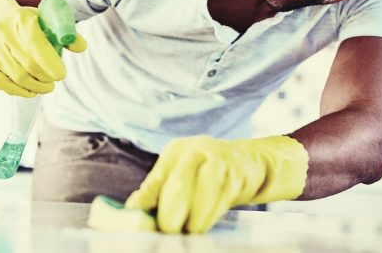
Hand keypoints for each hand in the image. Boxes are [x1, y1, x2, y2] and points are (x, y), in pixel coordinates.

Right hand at [0, 0, 85, 96]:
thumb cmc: (28, 23)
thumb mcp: (47, 20)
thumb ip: (67, 33)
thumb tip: (81, 47)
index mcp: (21, 19)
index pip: (36, 45)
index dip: (51, 64)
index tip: (61, 75)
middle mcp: (2, 32)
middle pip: (29, 65)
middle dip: (46, 77)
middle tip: (55, 80)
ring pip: (17, 76)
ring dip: (36, 87)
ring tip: (47, 86)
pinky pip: (1, 83)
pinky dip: (19, 91)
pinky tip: (31, 92)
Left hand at [125, 135, 308, 233]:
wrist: (248, 162)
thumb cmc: (203, 171)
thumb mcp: (177, 173)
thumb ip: (155, 190)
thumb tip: (133, 209)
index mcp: (177, 150)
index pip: (159, 177)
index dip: (150, 201)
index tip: (146, 223)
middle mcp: (198, 151)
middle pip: (180, 184)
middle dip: (172, 214)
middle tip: (169, 230)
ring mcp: (221, 161)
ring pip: (206, 191)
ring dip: (196, 218)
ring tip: (190, 230)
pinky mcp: (238, 176)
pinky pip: (223, 199)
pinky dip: (212, 215)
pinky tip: (204, 223)